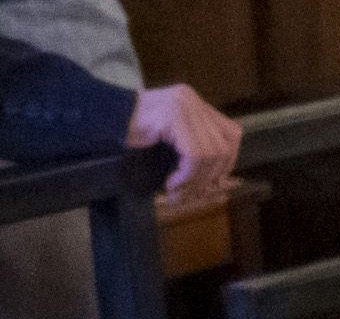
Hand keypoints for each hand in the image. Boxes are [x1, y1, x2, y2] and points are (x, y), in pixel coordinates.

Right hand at [126, 85, 239, 199]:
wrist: (101, 119)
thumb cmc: (134, 132)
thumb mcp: (173, 138)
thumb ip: (196, 147)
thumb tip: (220, 178)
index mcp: (196, 102)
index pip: (231, 133)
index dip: (227, 161)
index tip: (212, 180)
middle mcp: (193, 100)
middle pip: (223, 146)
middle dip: (211, 175)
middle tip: (191, 192)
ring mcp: (184, 106)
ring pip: (210, 154)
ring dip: (196, 179)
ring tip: (177, 190)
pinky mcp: (173, 117)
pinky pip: (194, 156)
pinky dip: (186, 176)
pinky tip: (170, 183)